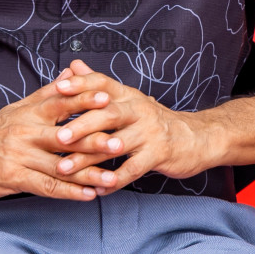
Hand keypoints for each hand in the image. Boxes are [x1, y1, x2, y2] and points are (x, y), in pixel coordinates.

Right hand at [0, 70, 129, 200]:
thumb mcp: (16, 108)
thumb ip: (45, 94)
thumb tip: (70, 74)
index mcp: (28, 112)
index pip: (61, 102)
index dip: (85, 99)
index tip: (111, 97)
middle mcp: (26, 131)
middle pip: (65, 135)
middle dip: (95, 139)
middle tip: (121, 141)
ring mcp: (19, 155)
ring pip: (60, 165)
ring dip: (88, 173)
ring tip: (113, 177)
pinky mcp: (12, 177)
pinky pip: (45, 186)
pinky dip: (68, 192)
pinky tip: (87, 196)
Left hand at [50, 60, 214, 193]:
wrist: (196, 137)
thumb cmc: (154, 119)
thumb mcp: (129, 98)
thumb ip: (99, 84)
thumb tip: (73, 65)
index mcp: (128, 95)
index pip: (103, 82)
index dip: (81, 83)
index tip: (58, 87)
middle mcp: (139, 109)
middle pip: (108, 114)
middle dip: (81, 126)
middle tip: (58, 137)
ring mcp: (150, 132)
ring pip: (116, 145)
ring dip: (89, 159)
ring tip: (66, 169)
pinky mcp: (159, 154)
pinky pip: (133, 169)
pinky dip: (114, 180)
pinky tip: (97, 188)